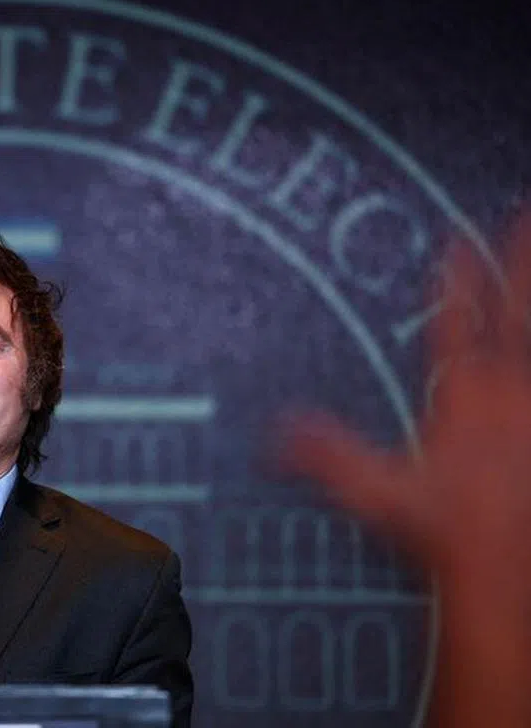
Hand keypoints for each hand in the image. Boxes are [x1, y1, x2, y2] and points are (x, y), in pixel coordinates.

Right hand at [278, 209, 530, 726]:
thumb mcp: (377, 493)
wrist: (508, 564)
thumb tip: (273, 433)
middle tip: (523, 213)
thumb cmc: (448, 530)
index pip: (454, 325)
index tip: (457, 239)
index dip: (455, 279)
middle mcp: (509, 393)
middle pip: (516, 310)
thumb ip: (326, 456)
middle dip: (520, 260)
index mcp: (462, 398)